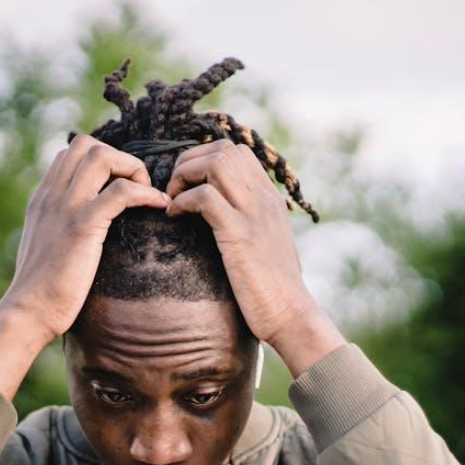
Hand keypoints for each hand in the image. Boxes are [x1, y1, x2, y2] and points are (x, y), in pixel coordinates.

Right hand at [0, 135, 167, 399]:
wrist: (28, 312)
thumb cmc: (41, 291)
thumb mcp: (45, 249)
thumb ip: (58, 230)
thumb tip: (79, 232)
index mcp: (42, 199)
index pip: (69, 154)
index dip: (101, 161)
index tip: (120, 187)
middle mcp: (51, 195)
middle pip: (86, 145)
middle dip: (119, 158)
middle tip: (136, 188)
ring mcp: (65, 207)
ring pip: (102, 157)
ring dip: (132, 169)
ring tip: (147, 194)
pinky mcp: (82, 226)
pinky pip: (120, 192)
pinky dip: (146, 193)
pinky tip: (159, 206)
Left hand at [165, 139, 343, 375]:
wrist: (291, 314)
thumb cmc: (273, 288)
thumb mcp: (264, 244)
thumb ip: (249, 223)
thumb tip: (222, 217)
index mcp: (269, 198)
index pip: (236, 152)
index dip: (203, 159)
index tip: (187, 184)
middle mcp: (263, 198)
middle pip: (223, 150)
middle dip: (189, 162)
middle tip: (174, 190)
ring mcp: (253, 214)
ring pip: (216, 163)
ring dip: (185, 176)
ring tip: (173, 200)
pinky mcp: (240, 235)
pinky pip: (205, 197)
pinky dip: (183, 201)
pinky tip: (175, 217)